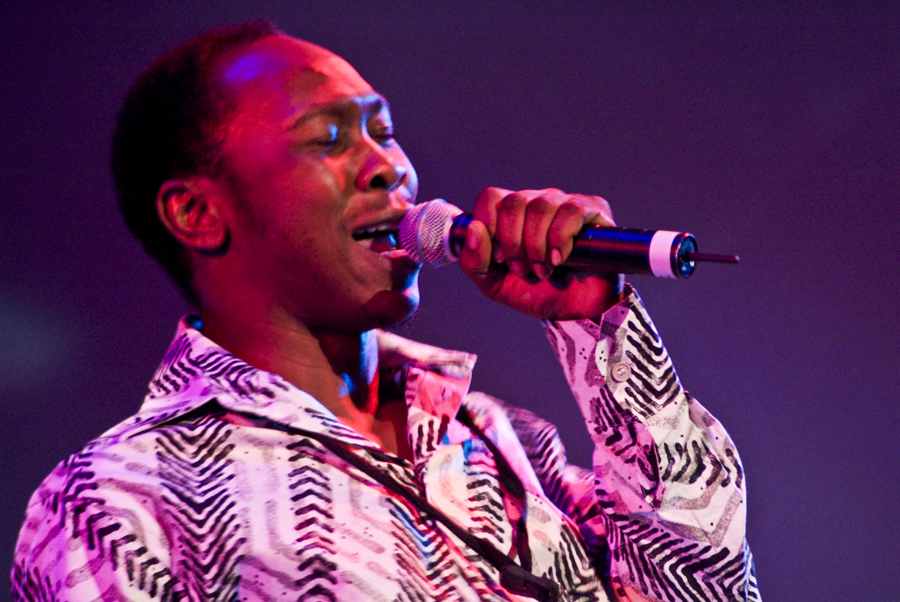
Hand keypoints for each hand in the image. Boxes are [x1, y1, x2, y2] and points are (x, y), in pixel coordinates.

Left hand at [458, 187, 624, 320]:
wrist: (574, 312)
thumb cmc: (536, 292)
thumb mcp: (494, 284)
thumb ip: (474, 261)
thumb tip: (474, 229)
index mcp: (511, 214)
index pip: (491, 198)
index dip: (490, 227)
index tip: (498, 258)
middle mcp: (537, 202)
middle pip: (513, 202)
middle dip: (514, 243)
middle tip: (523, 269)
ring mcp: (565, 203)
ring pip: (540, 206)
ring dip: (537, 246)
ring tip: (543, 269)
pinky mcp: (593, 210)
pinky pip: (571, 211)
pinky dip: (560, 239)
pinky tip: (560, 259)